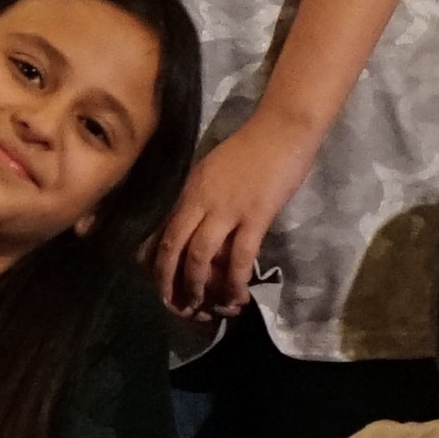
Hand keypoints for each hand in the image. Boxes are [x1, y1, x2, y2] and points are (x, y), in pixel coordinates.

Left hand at [156, 111, 315, 322]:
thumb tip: (195, 229)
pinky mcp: (256, 215)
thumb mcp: (211, 171)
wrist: (282, 130)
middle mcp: (200, 201)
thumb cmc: (250, 149)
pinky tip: (236, 297)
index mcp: (188, 190)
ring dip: (197, 287)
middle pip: (173, 247)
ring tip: (202, 308)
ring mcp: (227, 209)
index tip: (159, 282)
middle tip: (174, 305)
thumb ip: (200, 198)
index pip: (162, 231)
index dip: (156, 261)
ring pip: (200, 256)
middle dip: (168, 282)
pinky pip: (240, 256)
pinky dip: (235, 281)